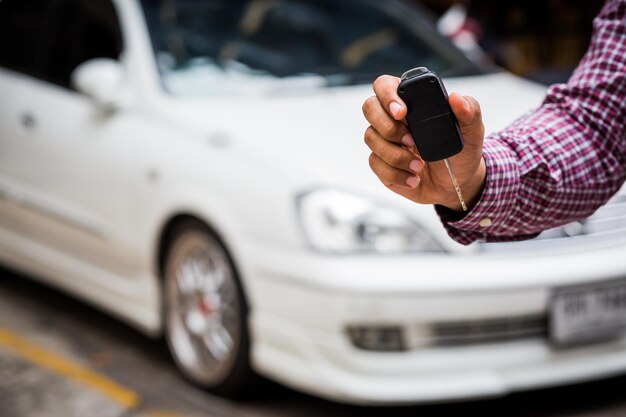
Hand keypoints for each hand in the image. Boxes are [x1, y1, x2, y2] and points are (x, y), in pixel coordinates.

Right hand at [362, 75, 486, 211]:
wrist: (455, 183)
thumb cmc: (460, 152)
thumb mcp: (472, 130)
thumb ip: (469, 111)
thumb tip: (456, 98)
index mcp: (411, 101)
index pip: (385, 85)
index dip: (388, 95)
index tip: (402, 112)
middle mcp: (393, 118)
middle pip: (369, 108)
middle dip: (387, 126)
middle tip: (411, 141)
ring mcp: (384, 140)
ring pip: (371, 138)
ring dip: (396, 155)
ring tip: (419, 165)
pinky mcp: (381, 162)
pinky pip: (376, 163)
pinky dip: (396, 173)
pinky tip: (413, 178)